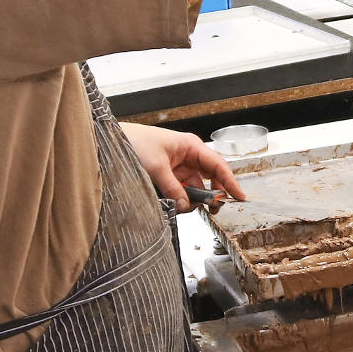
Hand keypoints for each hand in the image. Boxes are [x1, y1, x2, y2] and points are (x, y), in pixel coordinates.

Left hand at [118, 123, 245, 211]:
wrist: (113, 142)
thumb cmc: (135, 142)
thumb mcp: (156, 167)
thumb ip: (173, 188)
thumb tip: (186, 205)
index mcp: (191, 146)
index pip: (218, 165)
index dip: (230, 181)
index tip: (239, 196)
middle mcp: (189, 156)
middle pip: (210, 177)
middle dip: (212, 193)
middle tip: (213, 209)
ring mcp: (179, 166)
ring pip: (195, 186)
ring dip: (194, 198)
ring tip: (188, 207)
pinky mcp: (169, 175)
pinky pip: (182, 189)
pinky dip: (182, 198)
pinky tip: (178, 203)